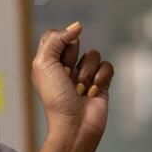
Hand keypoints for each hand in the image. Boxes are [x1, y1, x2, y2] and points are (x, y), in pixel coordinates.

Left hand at [32, 20, 113, 143]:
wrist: (75, 125)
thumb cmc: (56, 98)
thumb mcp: (44, 65)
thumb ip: (55, 40)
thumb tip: (76, 26)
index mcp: (47, 62)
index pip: (55, 37)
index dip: (60, 41)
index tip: (61, 54)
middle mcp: (64, 66)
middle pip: (74, 43)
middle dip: (72, 59)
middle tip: (67, 75)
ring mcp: (84, 73)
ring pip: (93, 54)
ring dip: (86, 73)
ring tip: (80, 89)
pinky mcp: (101, 81)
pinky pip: (107, 66)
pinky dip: (101, 78)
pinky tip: (93, 92)